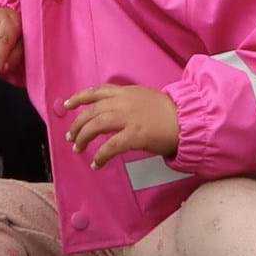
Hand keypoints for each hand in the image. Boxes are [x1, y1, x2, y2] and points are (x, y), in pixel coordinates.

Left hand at [63, 86, 179, 168]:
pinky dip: (100, 156)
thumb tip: (112, 110)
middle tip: (70, 136)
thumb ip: (127, 101)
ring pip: (96, 125)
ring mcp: (128, 118)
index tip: (67, 105)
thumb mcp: (144, 97)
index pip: (97, 91)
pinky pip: (110, 146)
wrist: (187, 120)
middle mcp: (123, 102)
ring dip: (83, 137)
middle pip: (91, 111)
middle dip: (78, 124)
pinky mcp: (135, 135)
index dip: (79, 98)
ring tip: (78, 148)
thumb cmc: (168, 112)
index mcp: (126, 92)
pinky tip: (96, 164)